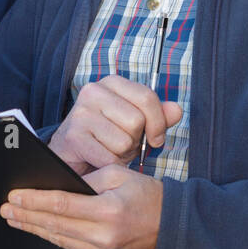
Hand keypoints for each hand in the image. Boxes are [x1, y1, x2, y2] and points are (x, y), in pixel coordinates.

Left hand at [1, 164, 163, 248]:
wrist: (175, 226)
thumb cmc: (148, 195)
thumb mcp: (119, 175)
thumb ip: (88, 180)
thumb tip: (59, 183)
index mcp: (108, 210)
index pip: (62, 205)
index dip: (35, 201)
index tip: (14, 195)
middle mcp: (104, 235)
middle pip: (55, 225)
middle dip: (26, 215)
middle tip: (4, 208)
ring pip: (59, 238)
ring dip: (33, 228)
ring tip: (13, 218)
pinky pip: (70, 248)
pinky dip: (52, 237)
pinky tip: (37, 229)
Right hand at [48, 75, 181, 174]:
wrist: (70, 155)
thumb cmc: (106, 138)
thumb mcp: (136, 125)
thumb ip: (158, 117)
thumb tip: (177, 109)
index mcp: (111, 83)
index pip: (147, 97)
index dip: (158, 123)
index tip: (156, 139)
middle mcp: (93, 91)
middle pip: (137, 120)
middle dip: (135, 140)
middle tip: (121, 143)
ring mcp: (80, 112)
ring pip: (124, 141)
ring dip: (121, 154)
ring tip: (108, 150)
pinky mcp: (73, 136)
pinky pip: (109, 158)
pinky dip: (110, 165)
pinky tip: (99, 160)